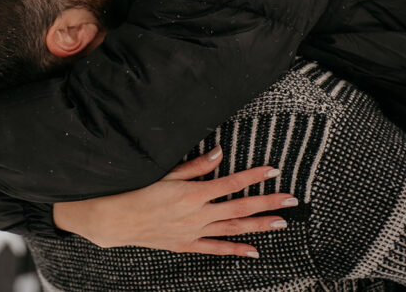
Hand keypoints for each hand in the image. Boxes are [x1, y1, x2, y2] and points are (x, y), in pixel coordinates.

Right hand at [52, 148, 296, 256]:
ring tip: (281, 222)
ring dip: (259, 225)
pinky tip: (254, 251)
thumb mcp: (164, 172)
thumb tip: (220, 153)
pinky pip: (215, 249)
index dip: (254, 177)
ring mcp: (193, 232)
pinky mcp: (185, 244)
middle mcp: (197, 214)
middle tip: (291, 200)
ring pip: (233, 230)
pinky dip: (235, 251)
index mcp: (193, 193)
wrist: (113, 219)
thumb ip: (195, 166)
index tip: (274, 171)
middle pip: (240, 208)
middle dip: (267, 203)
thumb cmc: (136, 190)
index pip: (231, 183)